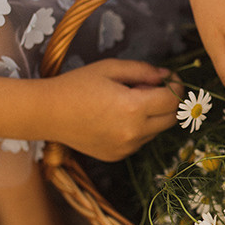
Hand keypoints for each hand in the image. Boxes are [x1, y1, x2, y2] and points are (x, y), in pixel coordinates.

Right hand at [44, 60, 182, 159]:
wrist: (47, 113)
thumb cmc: (77, 85)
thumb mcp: (111, 68)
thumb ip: (143, 70)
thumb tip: (167, 76)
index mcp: (134, 108)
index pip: (173, 100)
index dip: (177, 86)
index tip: (171, 79)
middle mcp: (134, 132)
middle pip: (171, 119)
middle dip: (169, 102)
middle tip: (152, 88)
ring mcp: (126, 147)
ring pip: (156, 131)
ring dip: (153, 116)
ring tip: (128, 102)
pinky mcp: (118, 156)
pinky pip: (140, 141)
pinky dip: (138, 129)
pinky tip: (117, 117)